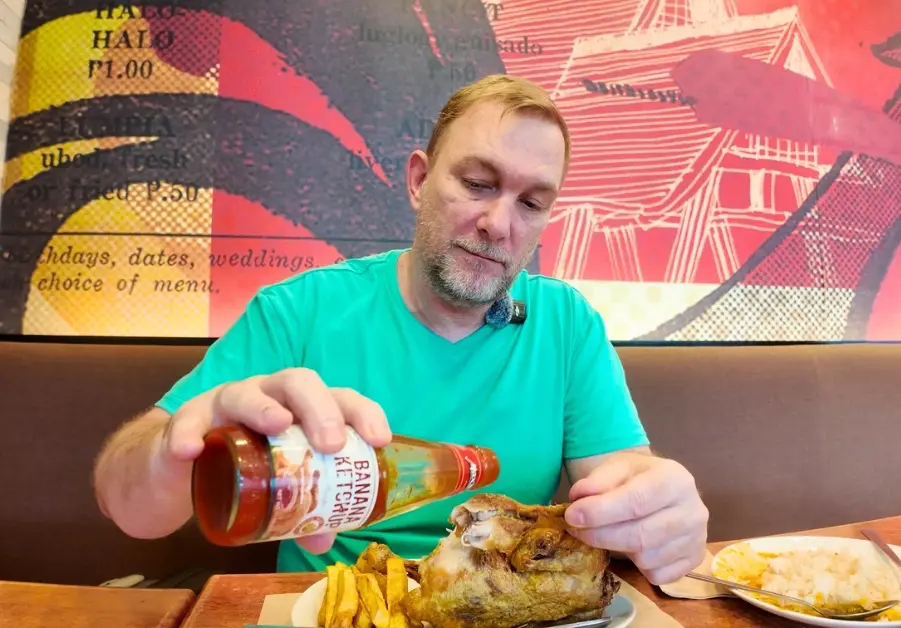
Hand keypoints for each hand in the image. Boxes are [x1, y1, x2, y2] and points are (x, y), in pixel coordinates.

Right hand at [160, 368, 392, 553]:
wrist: (184, 471)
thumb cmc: (245, 469)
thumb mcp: (279, 490)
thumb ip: (303, 512)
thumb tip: (324, 540)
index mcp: (301, 410)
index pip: (339, 398)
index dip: (362, 412)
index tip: (379, 439)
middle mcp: (269, 396)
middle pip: (298, 383)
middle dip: (320, 408)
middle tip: (332, 443)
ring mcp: (227, 404)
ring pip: (246, 393)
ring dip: (262, 408)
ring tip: (277, 425)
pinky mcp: (188, 421)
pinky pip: (187, 422)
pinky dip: (189, 434)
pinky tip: (192, 451)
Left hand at [563, 452, 708, 584]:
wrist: (662, 488)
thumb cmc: (637, 476)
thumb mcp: (617, 466)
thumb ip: (597, 480)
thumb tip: (579, 499)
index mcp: (675, 479)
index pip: (636, 501)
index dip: (600, 511)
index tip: (572, 516)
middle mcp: (693, 510)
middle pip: (641, 534)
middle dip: (600, 535)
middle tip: (575, 529)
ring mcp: (697, 538)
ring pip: (647, 558)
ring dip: (616, 550)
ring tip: (604, 534)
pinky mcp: (694, 560)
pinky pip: (658, 575)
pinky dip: (637, 567)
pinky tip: (630, 547)